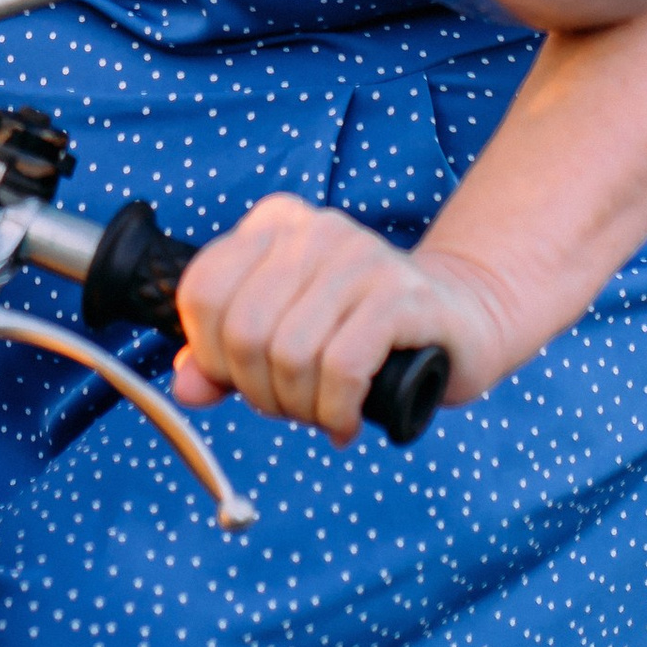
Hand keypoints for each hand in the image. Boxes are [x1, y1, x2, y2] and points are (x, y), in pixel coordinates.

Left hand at [170, 194, 506, 442]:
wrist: (460, 319)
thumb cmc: (357, 334)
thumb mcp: (283, 339)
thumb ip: (224, 360)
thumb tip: (186, 386)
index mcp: (273, 226)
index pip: (202, 292)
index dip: (210, 355)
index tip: (242, 381)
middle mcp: (314, 230)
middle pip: (243, 332)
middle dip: (260, 393)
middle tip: (292, 407)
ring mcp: (361, 257)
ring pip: (289, 355)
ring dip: (302, 408)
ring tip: (324, 412)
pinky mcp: (403, 296)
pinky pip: (342, 367)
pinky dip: (336, 410)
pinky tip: (348, 420)